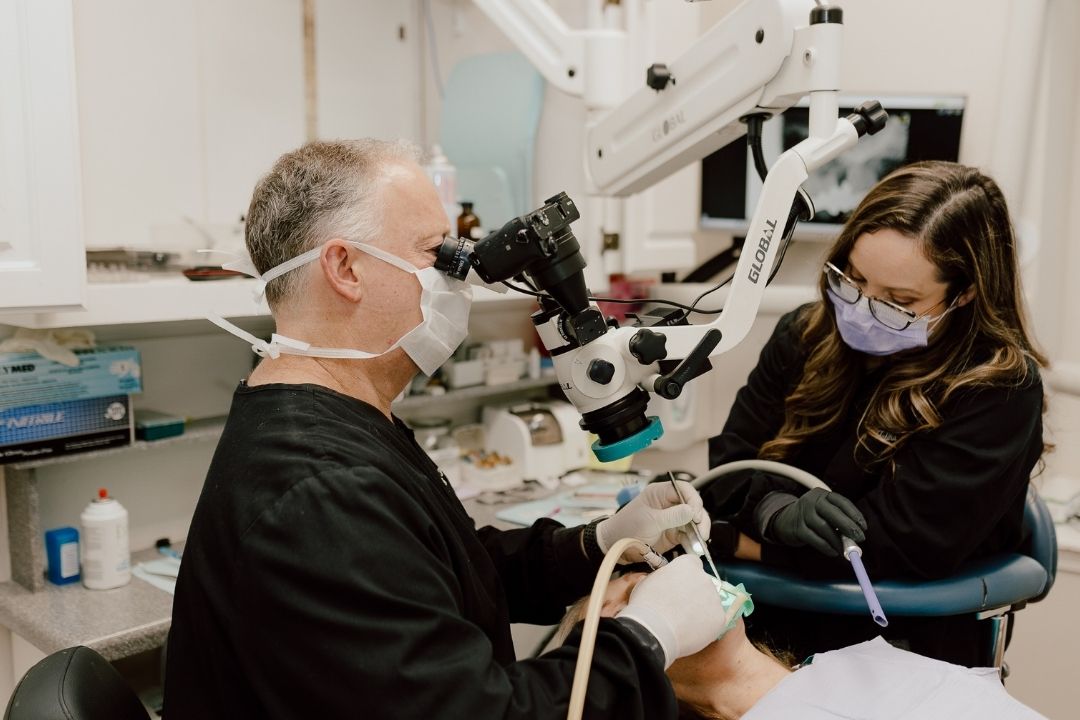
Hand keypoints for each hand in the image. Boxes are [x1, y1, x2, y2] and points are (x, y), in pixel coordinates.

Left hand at [596, 480, 709, 562]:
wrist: (616, 546)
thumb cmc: (628, 527)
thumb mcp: (650, 521)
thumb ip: (672, 516)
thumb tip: (692, 511)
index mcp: (660, 493)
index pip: (684, 489)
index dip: (693, 500)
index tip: (696, 515)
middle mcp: (669, 504)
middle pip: (693, 506)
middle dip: (700, 519)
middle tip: (701, 533)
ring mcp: (673, 519)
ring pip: (694, 522)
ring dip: (698, 533)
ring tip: (699, 546)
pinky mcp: (674, 534)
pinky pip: (688, 536)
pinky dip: (692, 543)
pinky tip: (693, 550)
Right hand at [615, 555, 729, 666]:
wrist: (655, 630)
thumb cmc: (646, 604)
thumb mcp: (649, 581)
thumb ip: (663, 577)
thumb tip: (665, 583)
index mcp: (687, 565)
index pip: (693, 563)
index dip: (686, 575)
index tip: (679, 584)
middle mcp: (705, 578)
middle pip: (703, 583)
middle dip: (694, 593)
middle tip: (679, 607)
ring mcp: (714, 598)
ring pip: (710, 602)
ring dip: (700, 609)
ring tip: (683, 623)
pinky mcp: (720, 618)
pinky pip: (714, 620)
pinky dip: (706, 626)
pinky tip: (691, 631)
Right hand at [767, 487, 866, 555]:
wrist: (786, 520)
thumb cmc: (813, 516)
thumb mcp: (824, 511)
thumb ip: (839, 519)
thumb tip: (856, 535)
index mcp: (822, 495)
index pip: (842, 502)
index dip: (855, 514)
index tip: (864, 527)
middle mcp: (811, 501)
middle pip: (833, 513)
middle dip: (848, 527)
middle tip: (859, 539)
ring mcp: (803, 514)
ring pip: (824, 528)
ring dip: (838, 541)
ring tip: (846, 550)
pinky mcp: (798, 528)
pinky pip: (815, 539)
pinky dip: (827, 547)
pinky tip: (833, 552)